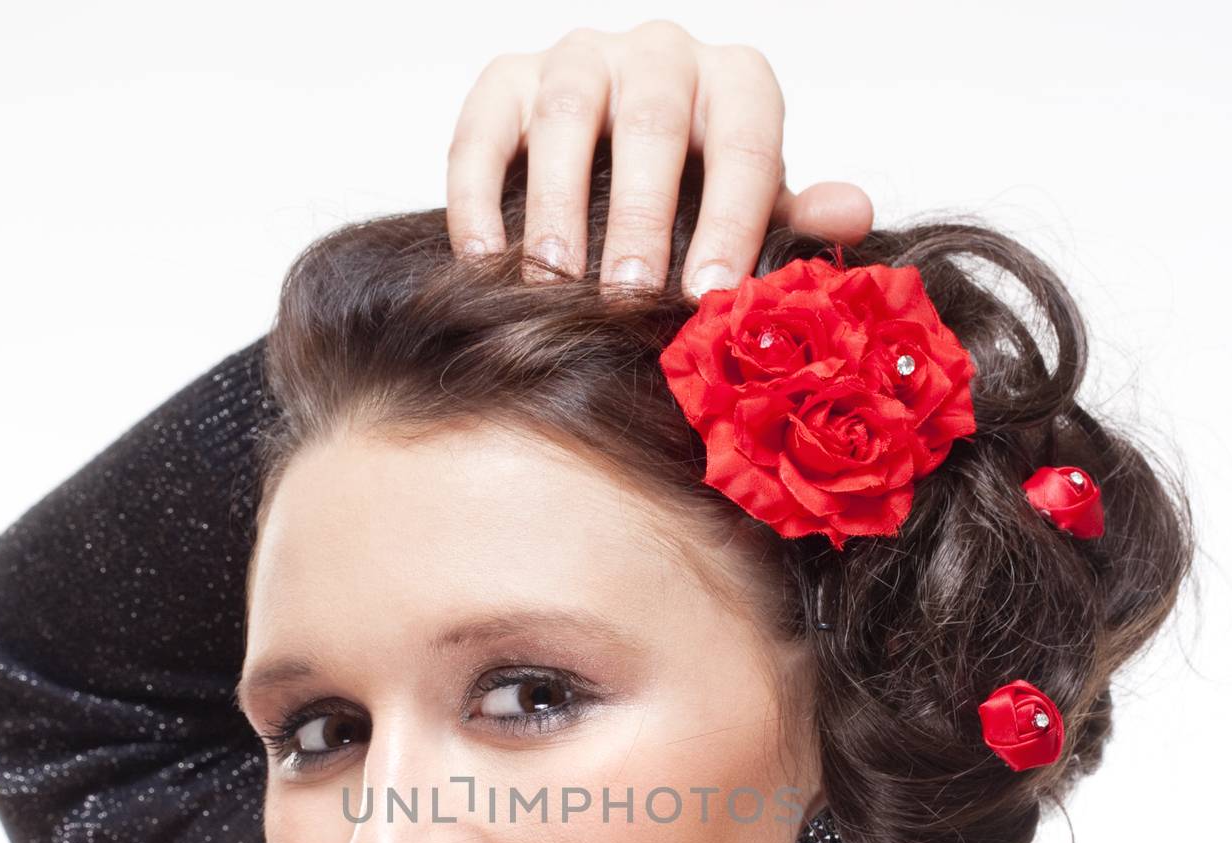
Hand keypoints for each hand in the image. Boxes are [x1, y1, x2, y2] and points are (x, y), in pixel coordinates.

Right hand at [445, 20, 873, 298]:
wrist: (616, 177)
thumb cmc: (696, 206)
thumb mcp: (751, 217)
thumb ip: (792, 220)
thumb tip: (851, 214)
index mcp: (735, 86)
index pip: (746, 144)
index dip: (732, 223)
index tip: (711, 297)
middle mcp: (660, 56)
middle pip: (652, 123)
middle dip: (640, 216)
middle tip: (629, 294)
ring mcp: (580, 60)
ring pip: (566, 116)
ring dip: (557, 204)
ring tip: (553, 280)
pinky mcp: (508, 82)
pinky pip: (484, 126)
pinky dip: (479, 193)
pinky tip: (485, 257)